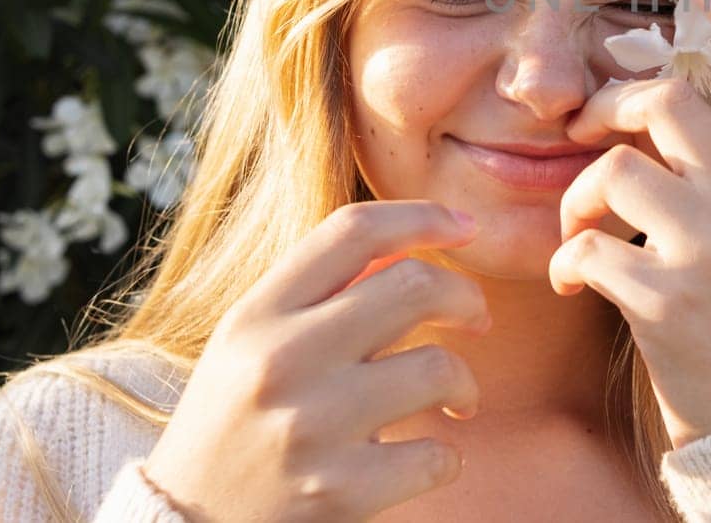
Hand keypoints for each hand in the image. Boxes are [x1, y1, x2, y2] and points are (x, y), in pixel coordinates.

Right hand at [142, 200, 491, 521]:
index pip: (352, 231)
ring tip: (457, 400)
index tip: (466, 226)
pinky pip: (437, 455)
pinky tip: (427, 460)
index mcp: (256, 315)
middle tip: (477, 320)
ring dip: (466, 384)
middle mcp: (279, 361)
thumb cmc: (233, 427)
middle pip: (414, 286)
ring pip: (439, 368)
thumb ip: (321, 293)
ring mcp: (310, 428)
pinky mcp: (338, 493)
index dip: (423, 216)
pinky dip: (447, 457)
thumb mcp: (249, 345)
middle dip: (467, 298)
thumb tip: (409, 242)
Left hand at [547, 0, 710, 448]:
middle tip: (589, 130)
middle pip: (674, 103)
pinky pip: (588, 249)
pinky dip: (567, 262)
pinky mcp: (668, 304)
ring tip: (581, 230)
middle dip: (613, 104)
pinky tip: (575, 283)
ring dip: (580, 194)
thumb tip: (677, 113)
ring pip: (617, 170)